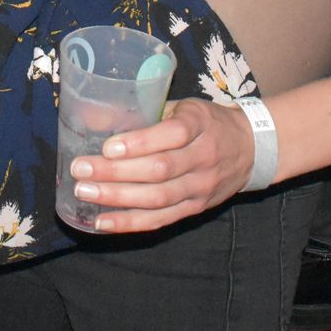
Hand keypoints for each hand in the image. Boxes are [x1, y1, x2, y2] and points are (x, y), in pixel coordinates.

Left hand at [66, 98, 254, 233]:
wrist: (250, 149)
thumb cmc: (205, 122)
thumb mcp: (183, 107)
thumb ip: (147, 112)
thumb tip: (94, 117)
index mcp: (199, 124)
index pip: (172, 135)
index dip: (139, 143)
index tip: (107, 146)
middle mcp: (203, 157)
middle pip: (159, 170)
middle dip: (116, 173)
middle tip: (80, 170)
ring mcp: (200, 187)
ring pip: (158, 198)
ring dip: (117, 198)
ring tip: (84, 192)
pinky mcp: (195, 208)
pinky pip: (160, 220)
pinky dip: (130, 223)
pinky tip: (102, 221)